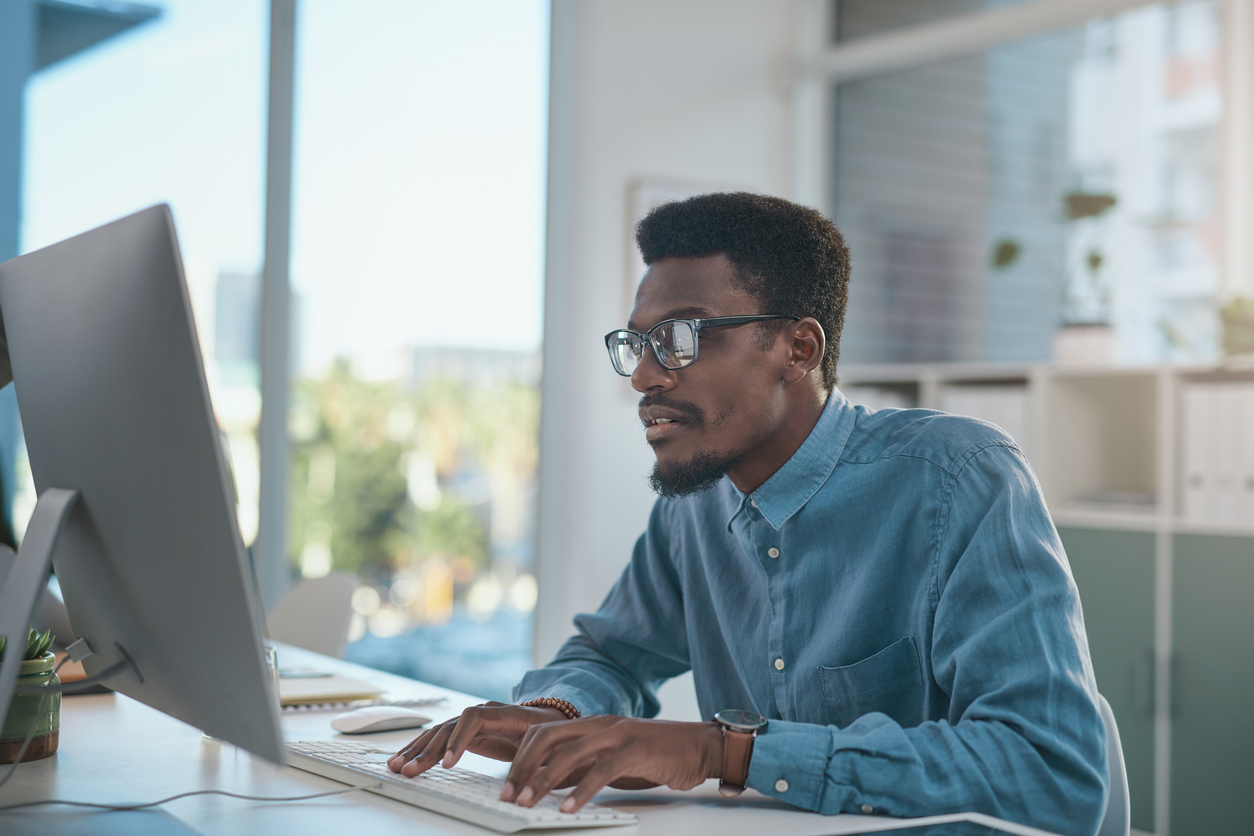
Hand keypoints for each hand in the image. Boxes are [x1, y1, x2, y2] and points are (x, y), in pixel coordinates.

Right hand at [388, 701, 566, 776]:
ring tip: (396, 766)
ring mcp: (473, 721)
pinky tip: (405, 760)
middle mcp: (485, 713)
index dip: (459, 741)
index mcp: (507, 714)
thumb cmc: (553, 733)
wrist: (552, 718)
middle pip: (450, 727)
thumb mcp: (551, 744)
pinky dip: (421, 749)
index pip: (474, 719)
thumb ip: (540, 759)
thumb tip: (531, 781)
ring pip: (439, 732)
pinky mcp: (466, 732)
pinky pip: (439, 738)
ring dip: (416, 750)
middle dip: (427, 750)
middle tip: (408, 770)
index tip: (448, 764)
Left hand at [500, 716, 722, 812]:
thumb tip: (551, 786)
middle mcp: (599, 724)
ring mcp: (617, 734)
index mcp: (591, 725)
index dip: (521, 758)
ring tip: (528, 803)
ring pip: (568, 753)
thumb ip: (584, 767)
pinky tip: (569, 808)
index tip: (508, 786)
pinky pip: (601, 769)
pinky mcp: (635, 749)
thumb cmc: (656, 756)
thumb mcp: (613, 759)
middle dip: (522, 768)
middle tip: (509, 796)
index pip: (543, 733)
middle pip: (546, 738)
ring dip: (543, 780)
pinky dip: (582, 790)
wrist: (699, 746)